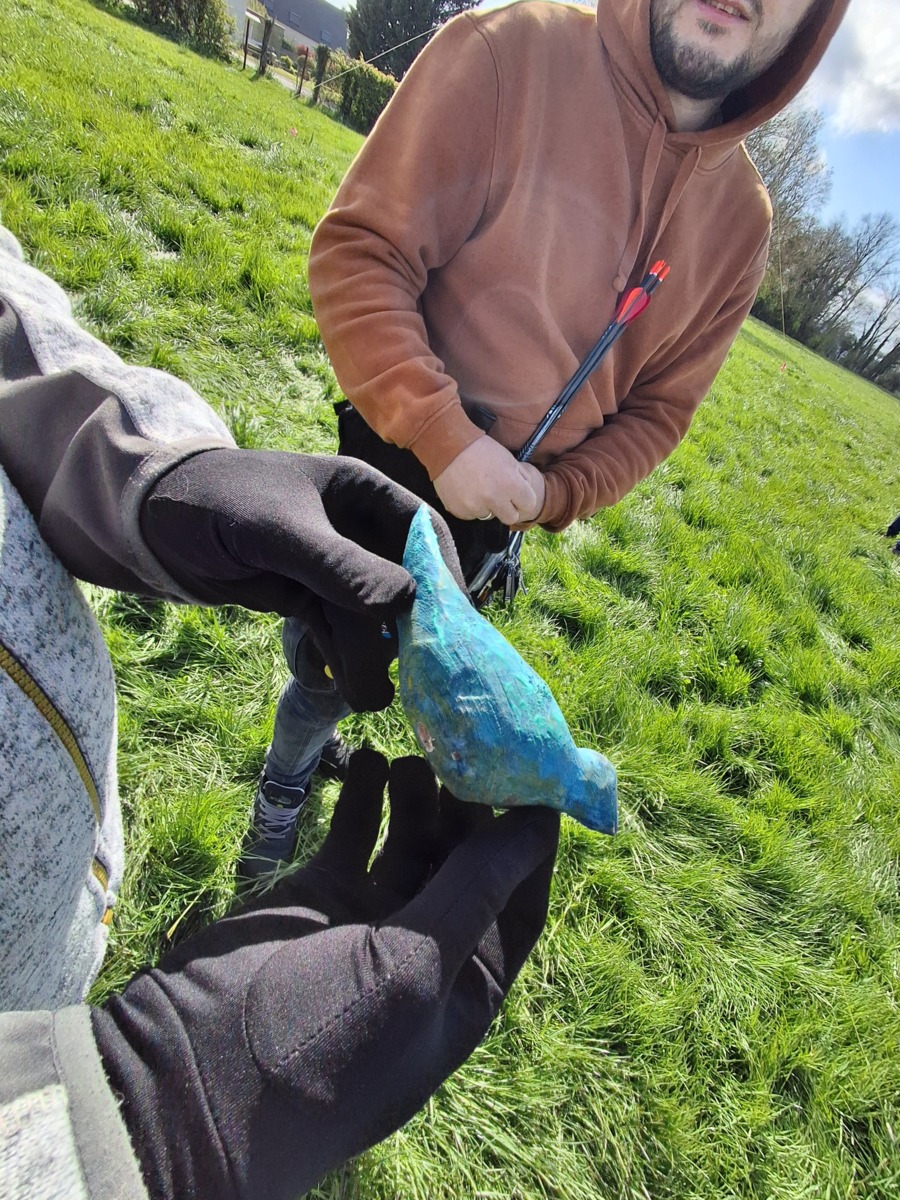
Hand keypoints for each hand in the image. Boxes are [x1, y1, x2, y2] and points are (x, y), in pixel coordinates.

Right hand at [91, 750, 559, 1199]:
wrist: (197, 1074)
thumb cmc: (327, 1036)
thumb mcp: (417, 967)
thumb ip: (475, 889)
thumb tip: (541, 825)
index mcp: (464, 984)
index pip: (516, 900)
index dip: (528, 844)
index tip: (532, 777)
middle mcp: (424, 949)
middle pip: (465, 862)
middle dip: (467, 809)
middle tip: (460, 753)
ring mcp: (368, 917)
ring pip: (410, 841)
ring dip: (418, 797)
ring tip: (409, 760)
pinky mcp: (318, 891)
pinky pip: (353, 833)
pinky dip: (363, 795)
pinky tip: (368, 758)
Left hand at [140, 448, 464, 710]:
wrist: (153, 521)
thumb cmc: (219, 501)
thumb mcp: (280, 531)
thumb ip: (339, 567)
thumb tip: (403, 603)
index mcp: (362, 493)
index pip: (422, 534)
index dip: (443, 578)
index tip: (453, 624)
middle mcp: (355, 530)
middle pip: (399, 583)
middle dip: (404, 632)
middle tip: (412, 678)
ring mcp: (331, 567)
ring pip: (366, 617)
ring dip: (369, 657)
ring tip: (369, 698)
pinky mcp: (306, 598)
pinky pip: (336, 631)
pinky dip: (342, 657)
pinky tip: (344, 686)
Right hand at [434, 437, 544, 524]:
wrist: (448, 448)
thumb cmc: (480, 449)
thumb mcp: (508, 459)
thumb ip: (520, 478)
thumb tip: (527, 491)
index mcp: (510, 485)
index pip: (529, 506)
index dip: (523, 500)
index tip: (517, 497)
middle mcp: (494, 499)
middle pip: (511, 518)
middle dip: (507, 509)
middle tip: (498, 496)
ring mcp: (475, 507)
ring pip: (489, 516)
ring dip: (486, 507)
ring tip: (477, 489)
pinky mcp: (460, 511)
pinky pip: (470, 515)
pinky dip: (469, 506)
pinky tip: (465, 491)